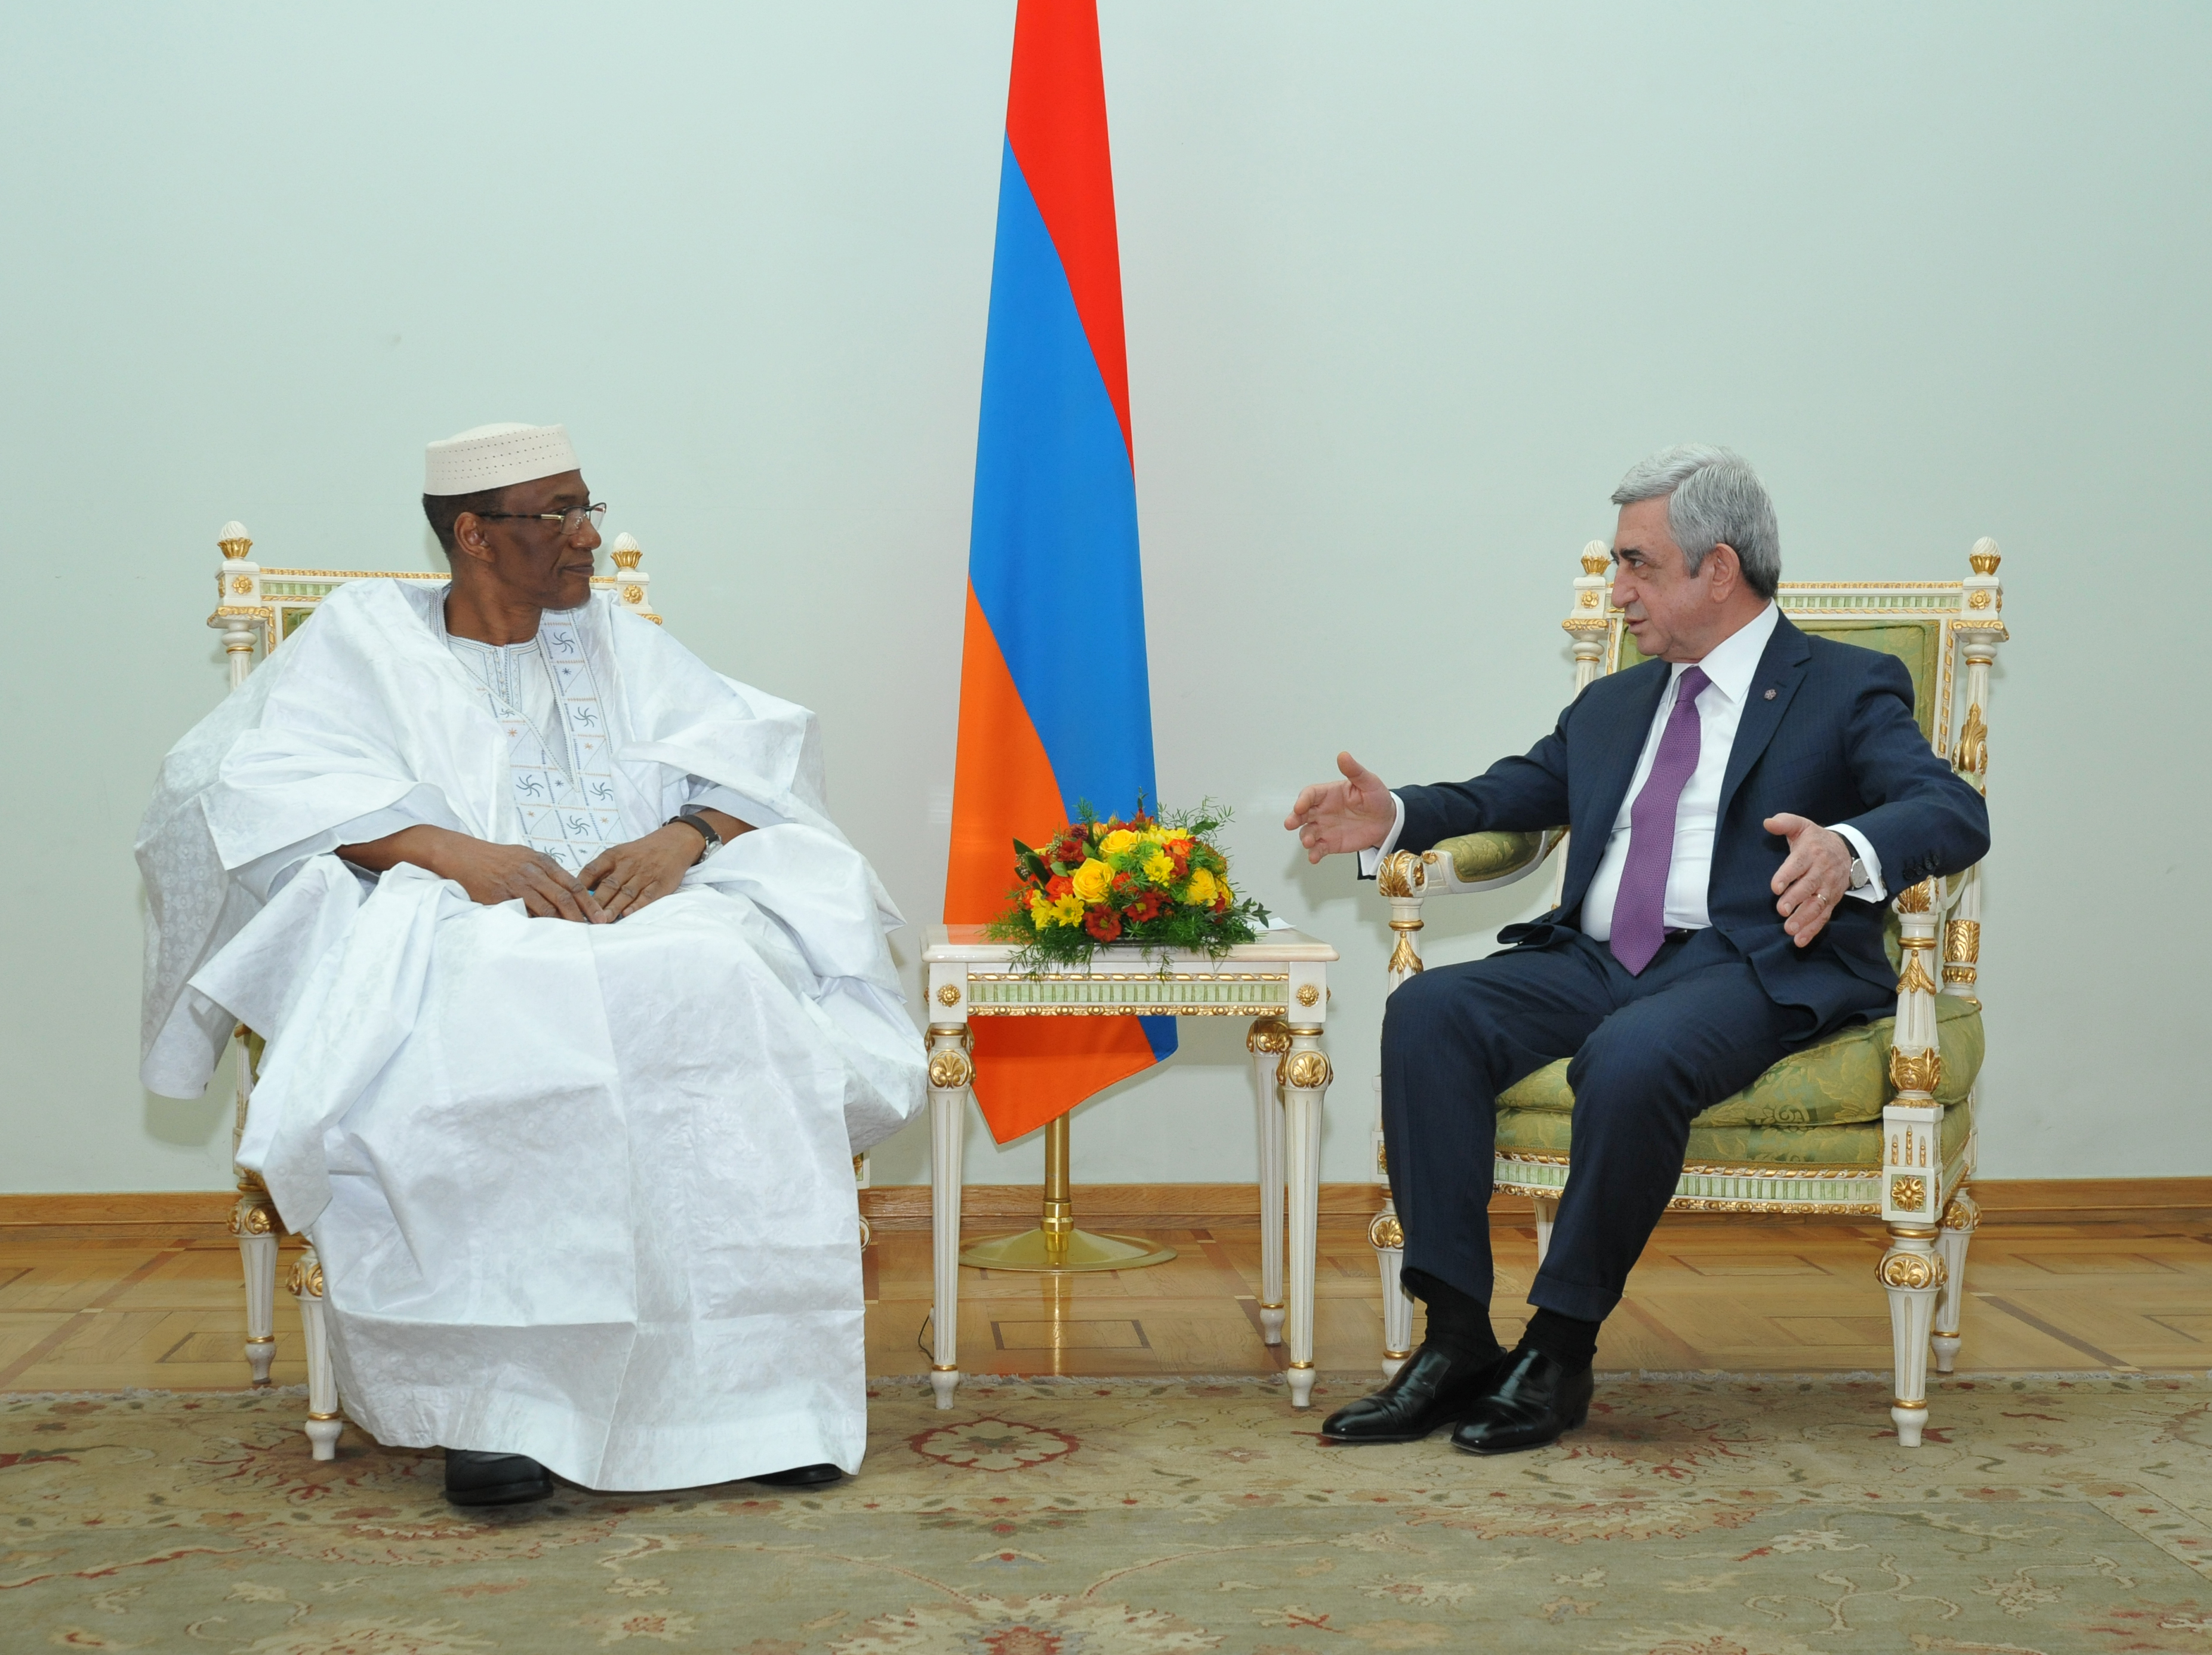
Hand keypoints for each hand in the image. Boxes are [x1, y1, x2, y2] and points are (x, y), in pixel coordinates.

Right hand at [337, 826, 606, 921]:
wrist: (459, 854)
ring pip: (547, 906)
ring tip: (576, 937)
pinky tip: (547, 935)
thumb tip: (567, 893)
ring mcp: (515, 883)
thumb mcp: (523, 857)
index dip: (590, 902)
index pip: (573, 883)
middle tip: (596, 931)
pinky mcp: (499, 896)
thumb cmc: (494, 858)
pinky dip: (538, 924)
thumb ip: (544, 873)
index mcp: (541, 861)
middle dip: (583, 916)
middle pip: (566, 896)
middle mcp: (531, 870)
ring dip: (564, 923)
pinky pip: (523, 913)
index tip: (601, 916)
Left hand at [579, 825, 703, 920]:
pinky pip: (647, 895)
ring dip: (613, 907)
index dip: (580, 886)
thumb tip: (580, 891)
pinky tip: (627, 914)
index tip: (571, 901)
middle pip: (609, 884)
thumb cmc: (640, 853)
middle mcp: (628, 864)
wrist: (674, 843)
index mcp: (614, 855)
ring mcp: (645, 874)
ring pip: (626, 892)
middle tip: (585, 917)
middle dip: (596, 902)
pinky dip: (637, 905)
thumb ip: (601, 871)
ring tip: (602, 921)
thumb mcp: (618, 854)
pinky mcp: (661, 883)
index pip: (592, 870)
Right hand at [1284, 752, 1395, 863]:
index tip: (1300, 806)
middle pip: (1302, 814)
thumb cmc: (1376, 798)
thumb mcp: (1368, 782)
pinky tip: (1314, 857)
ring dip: (1305, 837)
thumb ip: (1354, 771)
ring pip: (1308, 832)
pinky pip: (1319, 848)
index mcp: (1328, 794)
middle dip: (1294, 818)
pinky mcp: (1331, 843)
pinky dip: (1314, 853)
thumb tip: (1343, 756)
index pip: (1310, 794)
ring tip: (1309, 842)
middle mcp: (1322, 810)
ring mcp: (1325, 828)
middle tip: (1290, 824)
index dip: (1303, 800)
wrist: (1387, 821)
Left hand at [1764, 814, 1852, 946]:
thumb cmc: (1816, 840)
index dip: (1787, 876)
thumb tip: (1767, 822)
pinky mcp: (1832, 900)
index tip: (1775, 887)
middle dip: (1796, 899)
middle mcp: (1821, 871)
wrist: (1847, 849)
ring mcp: (1828, 888)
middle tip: (1781, 910)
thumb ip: (1785, 822)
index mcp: (1811, 853)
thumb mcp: (1802, 826)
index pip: (1798, 865)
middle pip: (1809, 887)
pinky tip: (1800, 941)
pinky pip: (1824, 916)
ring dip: (1804, 918)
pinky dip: (1813, 929)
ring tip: (1789, 929)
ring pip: (1817, 905)